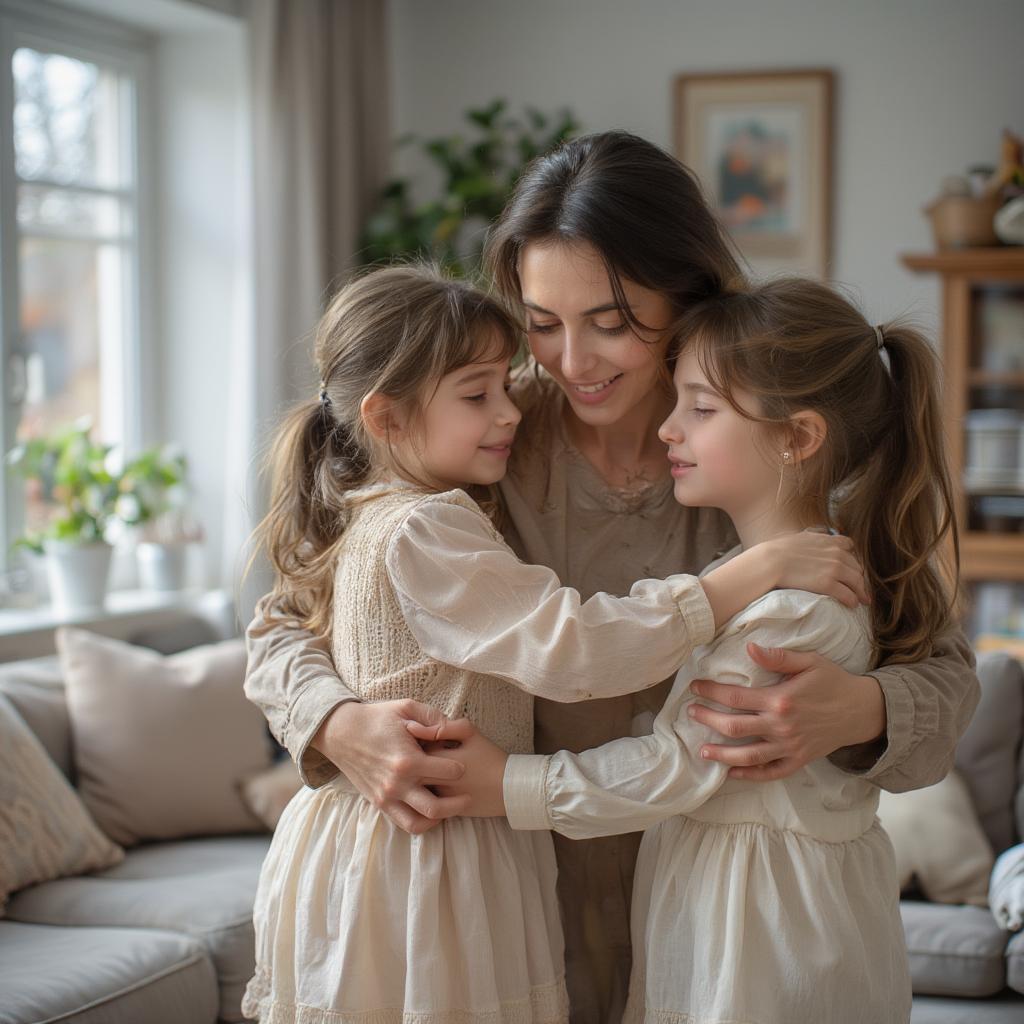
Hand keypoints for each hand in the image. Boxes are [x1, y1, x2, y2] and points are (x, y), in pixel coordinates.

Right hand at [312, 700, 476, 833]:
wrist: (341, 732)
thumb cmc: (376, 718)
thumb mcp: (406, 708)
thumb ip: (433, 717)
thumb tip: (454, 727)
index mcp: (407, 760)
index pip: (448, 772)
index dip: (461, 767)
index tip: (464, 763)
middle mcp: (397, 783)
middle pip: (437, 807)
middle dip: (458, 803)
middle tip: (468, 795)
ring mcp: (386, 797)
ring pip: (420, 823)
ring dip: (439, 818)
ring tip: (449, 808)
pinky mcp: (379, 803)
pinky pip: (404, 823)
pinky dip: (421, 822)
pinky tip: (430, 810)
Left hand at [406, 719, 509, 817]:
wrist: (510, 788)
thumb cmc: (490, 757)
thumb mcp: (471, 734)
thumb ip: (445, 727)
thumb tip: (419, 727)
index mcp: (440, 759)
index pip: (413, 748)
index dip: (413, 742)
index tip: (420, 738)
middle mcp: (436, 781)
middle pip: (409, 771)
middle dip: (410, 762)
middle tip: (417, 753)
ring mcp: (439, 799)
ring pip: (415, 789)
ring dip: (415, 779)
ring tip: (423, 769)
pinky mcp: (445, 812)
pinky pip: (424, 803)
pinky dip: (425, 793)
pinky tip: (433, 784)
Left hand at [688, 643, 885, 780]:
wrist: (862, 710)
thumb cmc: (833, 682)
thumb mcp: (809, 661)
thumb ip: (778, 657)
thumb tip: (749, 648)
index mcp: (780, 699)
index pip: (735, 697)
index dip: (711, 691)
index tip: (695, 687)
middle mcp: (781, 726)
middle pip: (734, 727)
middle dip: (708, 719)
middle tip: (690, 713)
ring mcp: (789, 747)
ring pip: (748, 756)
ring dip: (722, 754)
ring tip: (702, 750)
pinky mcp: (798, 761)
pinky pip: (770, 773)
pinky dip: (749, 776)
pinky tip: (731, 773)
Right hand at [763, 532, 869, 607]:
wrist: (770, 562)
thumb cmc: (779, 550)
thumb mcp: (800, 537)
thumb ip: (813, 537)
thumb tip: (816, 534)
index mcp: (830, 541)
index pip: (850, 547)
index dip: (851, 558)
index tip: (849, 567)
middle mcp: (837, 554)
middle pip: (857, 567)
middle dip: (859, 578)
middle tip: (859, 588)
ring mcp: (834, 570)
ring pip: (857, 582)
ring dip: (860, 592)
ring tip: (860, 599)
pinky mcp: (828, 585)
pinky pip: (848, 595)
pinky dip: (852, 600)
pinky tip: (852, 604)